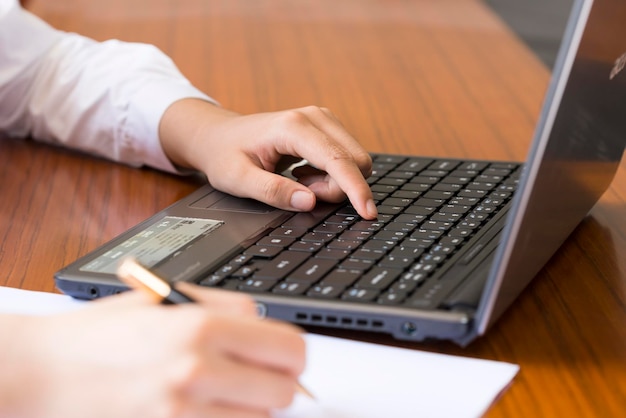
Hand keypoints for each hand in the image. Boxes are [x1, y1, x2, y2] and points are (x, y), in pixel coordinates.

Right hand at [3, 285, 304, 417]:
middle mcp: (196, 370)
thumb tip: (266, 321)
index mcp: (201, 326)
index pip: (289, 348)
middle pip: (283, 391)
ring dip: (250, 409)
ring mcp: (183, 414)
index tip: (282, 358)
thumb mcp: (161, 300)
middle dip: (275, 384)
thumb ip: (223, 306)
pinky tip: (205, 411)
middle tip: (254, 378)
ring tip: (221, 394)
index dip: (291, 355)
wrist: (41, 374)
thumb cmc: (98, 335)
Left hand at [159, 99, 377, 219]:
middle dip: (337, 188)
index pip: (338, 160)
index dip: (356, 189)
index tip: (368, 212)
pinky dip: (330, 175)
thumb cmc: (226, 155)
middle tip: (301, 193)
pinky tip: (304, 174)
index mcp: (293, 127)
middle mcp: (315, 117)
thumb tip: (309, 202)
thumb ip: (273, 192)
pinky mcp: (327, 126)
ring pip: (354, 160)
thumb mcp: (238, 180)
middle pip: (354, 161)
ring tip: (299, 181)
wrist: (219, 135)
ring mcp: (324, 119)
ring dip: (333, 183)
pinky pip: (346, 158)